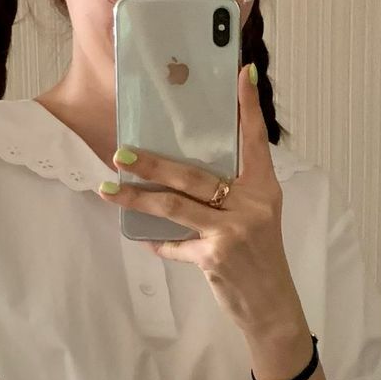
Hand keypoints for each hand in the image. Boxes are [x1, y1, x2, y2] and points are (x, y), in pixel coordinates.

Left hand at [96, 64, 298, 334]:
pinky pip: (175, 243)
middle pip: (194, 174)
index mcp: (265, 188)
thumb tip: (184, 170)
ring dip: (136, 197)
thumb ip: (233, 191)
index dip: (248, 107)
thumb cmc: (260, 256)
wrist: (272, 305)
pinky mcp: (216, 257)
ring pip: (175, 206)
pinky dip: (159, 243)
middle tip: (121, 151)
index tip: (240, 74)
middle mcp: (253, 205)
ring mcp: (234, 231)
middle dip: (153, 162)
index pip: (256, 140)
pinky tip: (145, 239)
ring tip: (108, 189)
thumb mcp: (258, 216)